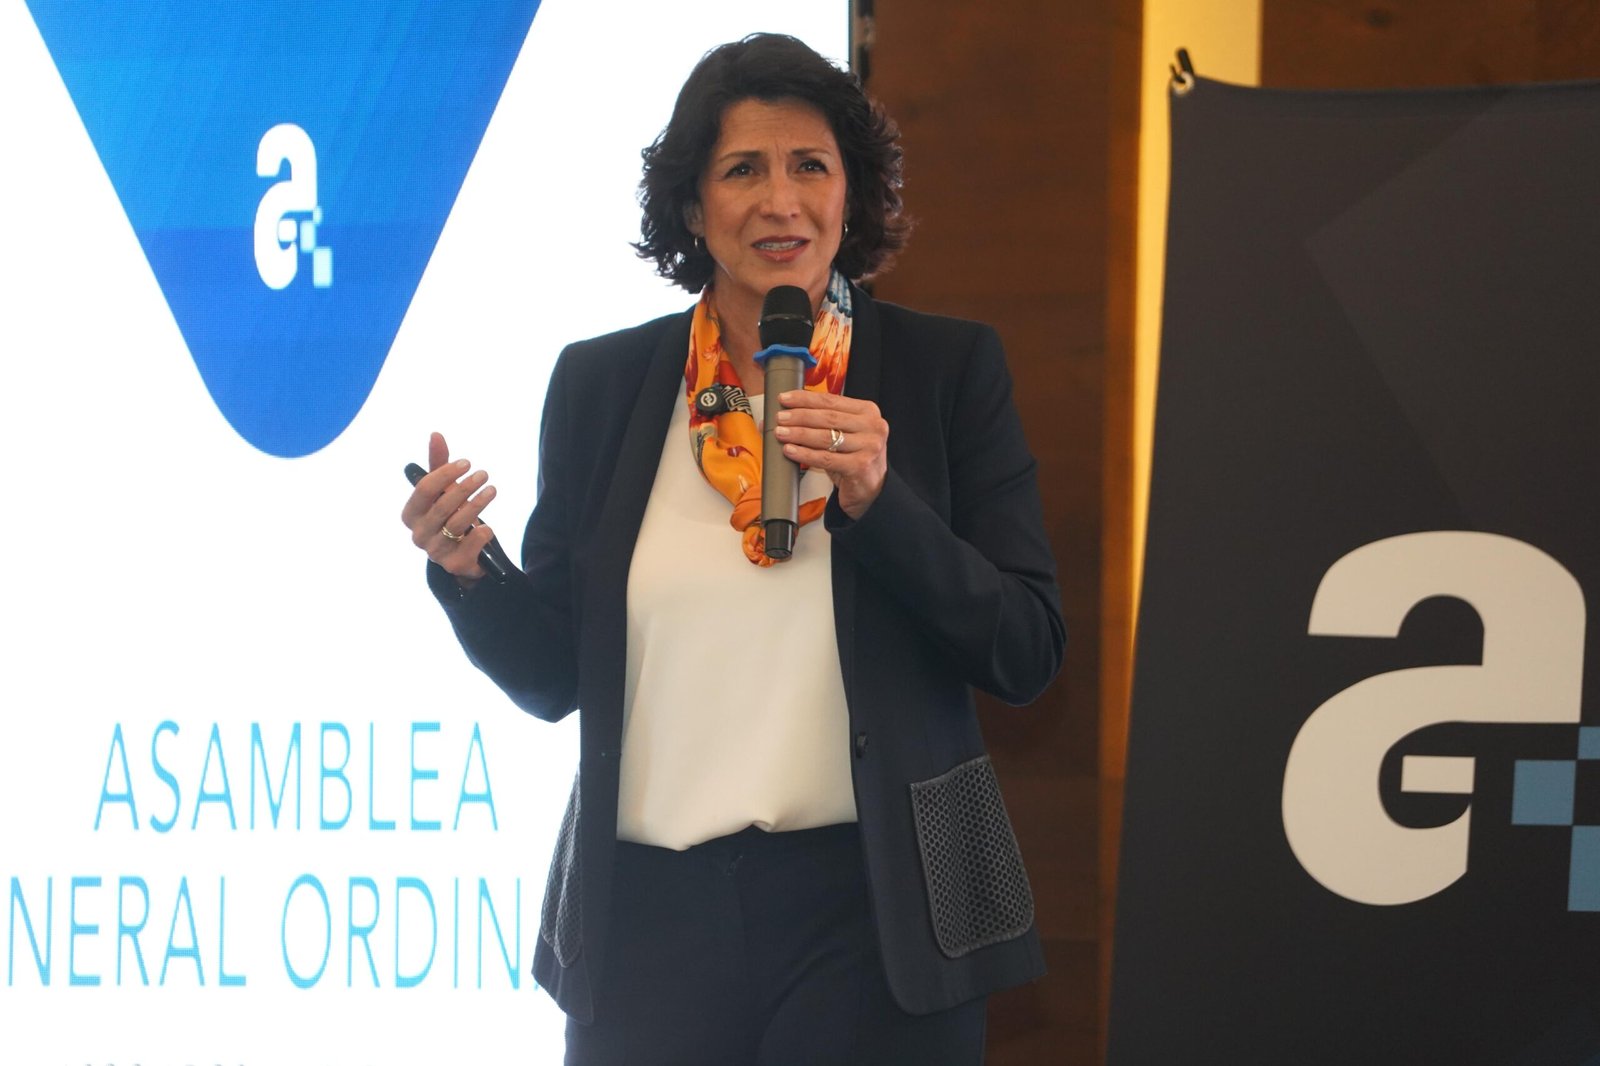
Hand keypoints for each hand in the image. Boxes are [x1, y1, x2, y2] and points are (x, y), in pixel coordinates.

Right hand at [400, 432, 497, 584]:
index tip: (466, 462)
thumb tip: (436, 434)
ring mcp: (435, 552)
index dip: (445, 474)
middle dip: (464, 487)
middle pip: (441, 506)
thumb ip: (439, 465)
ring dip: (477, 505)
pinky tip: (487, 527)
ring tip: (492, 490)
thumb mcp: (444, 491)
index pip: (424, 489)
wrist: (464, 555)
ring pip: (457, 524)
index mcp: (411, 514)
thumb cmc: (450, 516)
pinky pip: (469, 547)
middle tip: (483, 474)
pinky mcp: (453, 565)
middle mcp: (418, 534)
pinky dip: (480, 535)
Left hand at [773, 391, 888, 518]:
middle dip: (799, 416)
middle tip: (780, 417)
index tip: (785, 398)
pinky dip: (804, 454)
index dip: (805, 398)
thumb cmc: (855, 458)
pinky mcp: (860, 466)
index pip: (831, 400)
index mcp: (868, 411)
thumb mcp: (846, 433)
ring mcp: (868, 446)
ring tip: (781, 433)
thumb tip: (789, 412)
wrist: (873, 489)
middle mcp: (872, 426)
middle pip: (827, 417)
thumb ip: (826, 420)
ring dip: (798, 434)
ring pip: (825, 437)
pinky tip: (790, 450)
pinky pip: (825, 458)